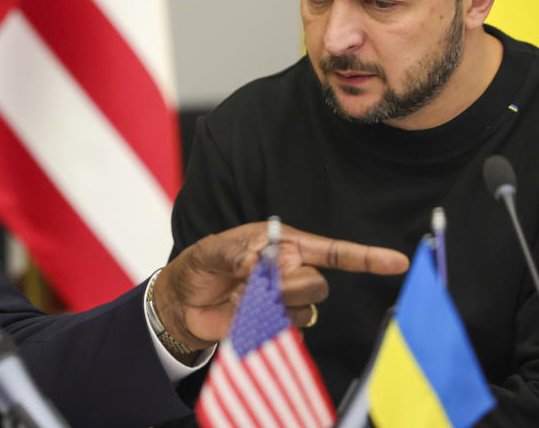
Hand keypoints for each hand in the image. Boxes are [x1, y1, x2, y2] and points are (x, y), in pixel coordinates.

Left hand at [154, 222, 408, 354]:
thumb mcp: (211, 251)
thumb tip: (258, 263)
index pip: (332, 252)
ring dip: (270, 308)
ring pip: (304, 311)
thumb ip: (235, 253)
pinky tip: (245, 317)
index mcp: (284, 246)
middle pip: (318, 286)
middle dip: (288, 288)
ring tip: (240, 298)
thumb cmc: (199, 266)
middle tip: (253, 284)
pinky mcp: (277, 326)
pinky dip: (267, 328)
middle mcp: (292, 272)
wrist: (183, 302)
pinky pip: (290, 334)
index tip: (397, 262)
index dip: (365, 257)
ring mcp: (286, 301)